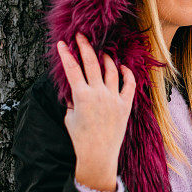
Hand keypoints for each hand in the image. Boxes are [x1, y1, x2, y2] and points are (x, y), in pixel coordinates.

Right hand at [56, 32, 135, 191]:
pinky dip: (127, 74)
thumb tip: (74, 89)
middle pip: (91, 63)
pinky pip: (129, 85)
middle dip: (85, 47)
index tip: (62, 43)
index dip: (66, 55)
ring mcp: (114, 98)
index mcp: (81, 96)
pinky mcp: (125, 105)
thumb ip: (72, 100)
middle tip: (81, 36)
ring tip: (102, 53)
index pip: (72, 69)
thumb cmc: (80, 138)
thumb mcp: (70, 116)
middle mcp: (99, 94)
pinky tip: (123, 67)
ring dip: (106, 59)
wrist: (98, 155)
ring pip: (111, 70)